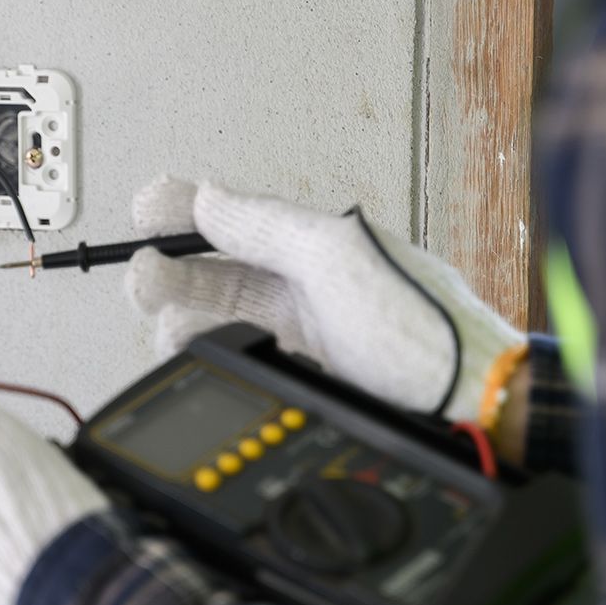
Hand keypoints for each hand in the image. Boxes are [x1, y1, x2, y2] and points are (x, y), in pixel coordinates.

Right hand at [126, 177, 524, 422]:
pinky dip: (202, 347)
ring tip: (168, 319)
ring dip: (182, 311)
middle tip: (142, 275)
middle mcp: (302, 280)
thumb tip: (209, 198)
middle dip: (170, 266)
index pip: (236, 214)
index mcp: (315, 241)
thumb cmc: (420, 329)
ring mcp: (295, 328)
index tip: (145, 209)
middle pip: (216, 264)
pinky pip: (229, 350)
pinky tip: (194, 346)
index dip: (186, 207)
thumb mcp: (335, 259)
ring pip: (216, 311)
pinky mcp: (291, 369)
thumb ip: (265, 225)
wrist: (463, 407)